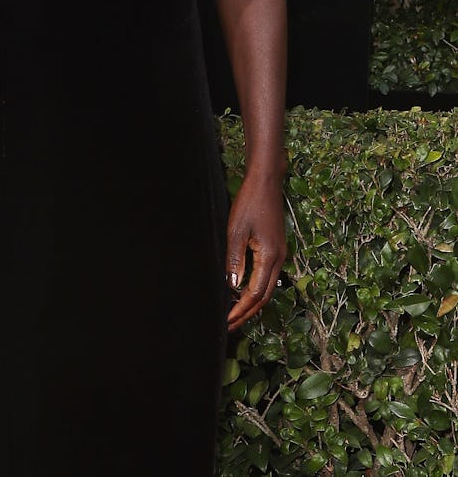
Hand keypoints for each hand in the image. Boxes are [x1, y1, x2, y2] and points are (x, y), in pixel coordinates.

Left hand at [225, 173, 285, 331]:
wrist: (267, 181)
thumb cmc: (250, 202)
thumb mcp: (236, 230)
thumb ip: (235, 259)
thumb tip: (232, 287)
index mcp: (270, 257)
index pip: (255, 294)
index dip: (241, 310)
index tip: (227, 321)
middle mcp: (279, 259)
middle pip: (264, 296)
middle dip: (247, 313)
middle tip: (229, 326)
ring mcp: (280, 254)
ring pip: (268, 288)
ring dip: (252, 303)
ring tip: (235, 314)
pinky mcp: (276, 248)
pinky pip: (268, 277)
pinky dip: (256, 289)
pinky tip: (243, 291)